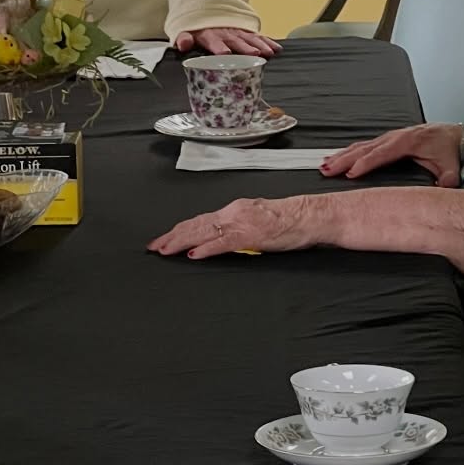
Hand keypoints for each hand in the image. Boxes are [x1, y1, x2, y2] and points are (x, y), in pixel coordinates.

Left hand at [149, 196, 313, 258]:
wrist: (309, 216)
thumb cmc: (288, 221)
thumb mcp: (256, 220)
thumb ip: (237, 228)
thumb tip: (221, 237)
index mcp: (234, 210)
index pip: (200, 220)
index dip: (179, 230)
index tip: (164, 238)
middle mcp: (233, 212)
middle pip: (195, 224)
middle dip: (172, 236)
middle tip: (154, 246)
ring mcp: (241, 223)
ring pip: (204, 232)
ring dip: (181, 242)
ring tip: (165, 250)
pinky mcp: (251, 235)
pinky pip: (224, 242)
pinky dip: (207, 249)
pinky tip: (194, 254)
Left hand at [174, 26, 279, 57]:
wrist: (207, 12)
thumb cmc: (197, 29)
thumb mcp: (186, 32)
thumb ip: (183, 38)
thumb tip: (183, 44)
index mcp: (209, 36)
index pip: (214, 41)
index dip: (218, 47)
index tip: (225, 53)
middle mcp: (226, 34)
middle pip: (236, 41)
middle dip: (245, 47)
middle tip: (255, 54)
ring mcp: (238, 33)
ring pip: (251, 39)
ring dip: (260, 45)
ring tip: (268, 53)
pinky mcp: (247, 33)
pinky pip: (259, 37)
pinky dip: (268, 42)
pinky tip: (276, 49)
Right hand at [319, 123, 463, 185]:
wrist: (453, 135)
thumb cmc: (449, 150)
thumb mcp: (451, 167)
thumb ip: (448, 179)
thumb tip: (444, 187)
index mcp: (407, 142)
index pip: (381, 154)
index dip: (364, 164)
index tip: (349, 174)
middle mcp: (394, 138)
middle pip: (364, 149)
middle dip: (344, 160)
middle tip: (327, 169)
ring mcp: (388, 137)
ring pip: (360, 146)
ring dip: (341, 156)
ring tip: (325, 165)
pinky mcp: (386, 140)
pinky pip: (363, 146)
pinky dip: (348, 152)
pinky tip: (336, 158)